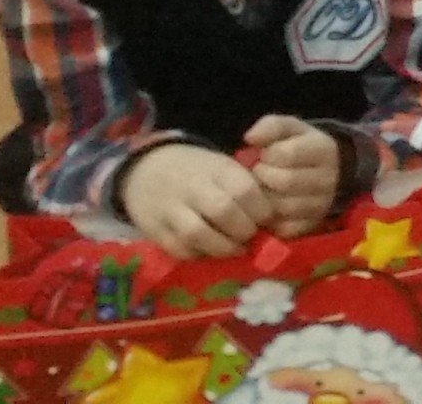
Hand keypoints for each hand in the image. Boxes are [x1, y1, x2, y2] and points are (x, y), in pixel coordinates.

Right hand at [118, 144, 268, 258]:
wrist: (148, 169)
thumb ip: (246, 187)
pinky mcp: (154, 230)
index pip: (244, 189)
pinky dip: (198, 254)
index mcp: (217, 169)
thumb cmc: (199, 171)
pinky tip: (209, 251)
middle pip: (222, 211)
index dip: (260, 209)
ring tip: (235, 249)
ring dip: (222, 247)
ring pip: (197, 233)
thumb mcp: (224, 167)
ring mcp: (169, 209)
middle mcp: (192, 187)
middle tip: (251, 236)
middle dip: (243, 230)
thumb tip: (274, 217)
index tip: (267, 219)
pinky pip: (178, 249)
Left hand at [236, 115, 340, 235]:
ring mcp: (323, 204)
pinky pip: (284, 227)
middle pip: (284, 182)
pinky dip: (270, 221)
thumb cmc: (299, 148)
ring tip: (261, 191)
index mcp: (324, 149)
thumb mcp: (290, 129)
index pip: (287, 154)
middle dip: (262, 178)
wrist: (325, 173)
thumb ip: (271, 126)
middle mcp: (329, 178)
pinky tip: (267, 209)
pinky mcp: (312, 225)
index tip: (262, 156)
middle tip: (257, 176)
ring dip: (263, 200)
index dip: (266, 155)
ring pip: (282, 207)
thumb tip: (250, 138)